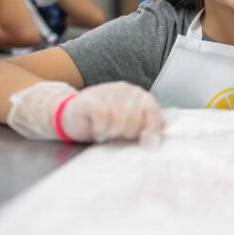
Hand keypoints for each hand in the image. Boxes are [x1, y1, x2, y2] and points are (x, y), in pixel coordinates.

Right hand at [7, 81, 163, 144]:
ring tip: (106, 133)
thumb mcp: (128, 124)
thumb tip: (165, 128)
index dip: (151, 129)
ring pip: (120, 121)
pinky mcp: (91, 100)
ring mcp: (108, 92)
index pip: (153, 111)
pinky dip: (100, 130)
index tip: (147, 144)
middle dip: (127, 133)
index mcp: (139, 95)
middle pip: (136, 119)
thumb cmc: (102, 123)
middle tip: (116, 135)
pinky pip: (103, 120)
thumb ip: (146, 124)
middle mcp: (126, 90)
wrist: (68, 117)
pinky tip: (96, 131)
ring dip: (112, 133)